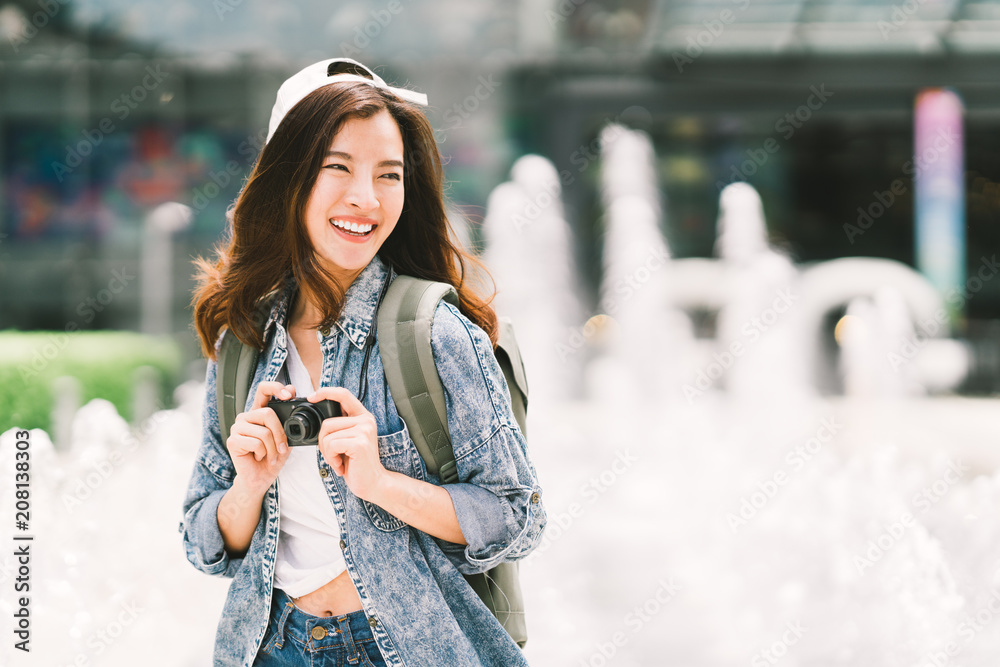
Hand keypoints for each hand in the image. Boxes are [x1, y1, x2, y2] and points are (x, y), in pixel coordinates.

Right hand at [225, 381, 295, 494]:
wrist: (261, 478)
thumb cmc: (273, 456)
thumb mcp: (286, 436)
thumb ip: (288, 417)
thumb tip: (292, 390)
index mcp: (259, 412)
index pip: (263, 389)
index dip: (276, 387)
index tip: (289, 394)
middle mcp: (246, 417)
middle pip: (268, 413)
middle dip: (280, 434)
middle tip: (282, 448)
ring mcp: (237, 428)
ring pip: (264, 431)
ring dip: (273, 448)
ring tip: (270, 456)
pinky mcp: (233, 441)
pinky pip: (256, 443)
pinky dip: (263, 454)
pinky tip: (259, 457)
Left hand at [311, 386, 386, 501]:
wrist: (373, 483)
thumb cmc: (357, 464)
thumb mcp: (347, 440)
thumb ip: (339, 427)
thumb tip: (318, 419)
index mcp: (363, 417)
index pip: (343, 394)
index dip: (326, 392)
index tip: (312, 397)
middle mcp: (366, 420)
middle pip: (327, 422)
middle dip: (323, 442)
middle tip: (333, 455)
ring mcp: (364, 430)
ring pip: (327, 435)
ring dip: (327, 452)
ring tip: (339, 460)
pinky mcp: (360, 443)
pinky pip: (331, 445)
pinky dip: (331, 458)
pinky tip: (341, 465)